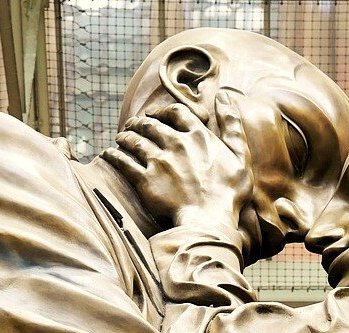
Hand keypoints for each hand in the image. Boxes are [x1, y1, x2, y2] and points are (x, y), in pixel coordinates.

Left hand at [103, 95, 252, 234]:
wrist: (209, 221)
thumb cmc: (229, 192)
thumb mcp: (240, 155)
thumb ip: (232, 124)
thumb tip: (225, 95)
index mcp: (198, 136)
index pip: (176, 112)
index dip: (164, 111)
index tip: (157, 115)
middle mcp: (175, 143)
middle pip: (150, 124)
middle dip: (140, 122)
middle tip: (133, 125)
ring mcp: (158, 161)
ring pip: (134, 140)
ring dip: (125, 136)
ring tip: (120, 137)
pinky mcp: (145, 180)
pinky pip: (123, 163)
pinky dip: (114, 156)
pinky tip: (108, 153)